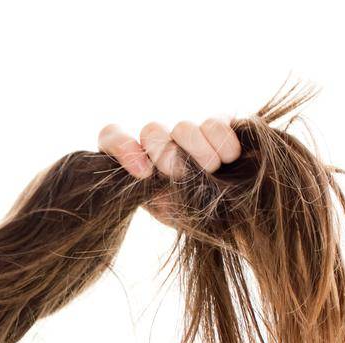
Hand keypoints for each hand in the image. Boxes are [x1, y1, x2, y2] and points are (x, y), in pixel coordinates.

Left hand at [98, 117, 241, 227]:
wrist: (233, 216)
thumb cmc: (193, 215)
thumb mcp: (169, 212)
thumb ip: (157, 197)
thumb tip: (154, 180)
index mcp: (138, 163)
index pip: (112, 137)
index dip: (123, 147)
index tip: (143, 172)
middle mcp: (160, 143)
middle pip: (152, 131)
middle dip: (165, 153)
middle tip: (179, 174)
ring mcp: (188, 133)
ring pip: (183, 127)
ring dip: (198, 150)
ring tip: (212, 170)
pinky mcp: (217, 126)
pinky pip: (215, 123)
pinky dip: (222, 139)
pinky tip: (229, 157)